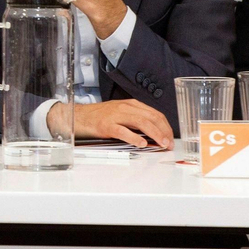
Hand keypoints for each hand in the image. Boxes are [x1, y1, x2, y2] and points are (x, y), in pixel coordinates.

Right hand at [55, 98, 173, 148]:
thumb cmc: (99, 117)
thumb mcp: (120, 114)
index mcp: (130, 104)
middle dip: (164, 131)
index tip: (170, 137)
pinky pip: (123, 131)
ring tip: (161, 144)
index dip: (166, 126)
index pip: (155, 113)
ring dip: (155, 134)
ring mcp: (115, 116)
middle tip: (169, 143)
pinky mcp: (106, 125)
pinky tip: (141, 144)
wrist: (78, 116)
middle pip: (151, 117)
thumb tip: (153, 134)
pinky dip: (134, 138)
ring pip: (141, 122)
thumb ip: (135, 121)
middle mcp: (125, 107)